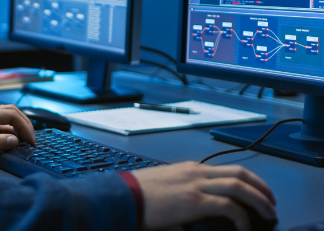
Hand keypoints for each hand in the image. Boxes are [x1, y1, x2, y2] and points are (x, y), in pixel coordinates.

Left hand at [0, 104, 34, 159]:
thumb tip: (15, 141)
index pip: (12, 115)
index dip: (25, 126)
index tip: (31, 140)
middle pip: (11, 112)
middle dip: (24, 124)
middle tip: (31, 138)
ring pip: (5, 116)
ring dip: (16, 126)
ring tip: (23, 139)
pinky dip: (6, 130)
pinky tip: (8, 140)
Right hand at [131, 162, 275, 229]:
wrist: (125, 195)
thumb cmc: (141, 195)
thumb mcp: (168, 189)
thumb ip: (187, 192)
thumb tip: (204, 208)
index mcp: (191, 169)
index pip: (228, 170)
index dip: (249, 182)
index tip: (258, 194)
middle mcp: (197, 172)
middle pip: (239, 174)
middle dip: (261, 188)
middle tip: (271, 203)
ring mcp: (196, 184)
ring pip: (238, 185)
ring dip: (259, 199)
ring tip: (268, 213)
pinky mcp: (193, 200)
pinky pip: (228, 206)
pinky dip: (241, 216)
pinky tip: (244, 226)